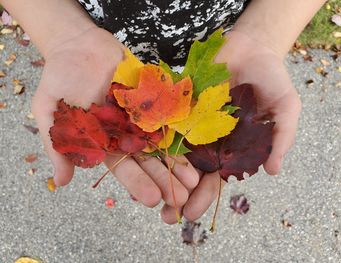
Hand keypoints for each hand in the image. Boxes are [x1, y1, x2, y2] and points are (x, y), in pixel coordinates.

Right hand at [31, 27, 198, 211]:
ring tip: (194, 180)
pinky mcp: (151, 98)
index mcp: (103, 141)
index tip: (152, 199)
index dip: (137, 182)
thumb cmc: (60, 79)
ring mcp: (140, 116)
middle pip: (147, 159)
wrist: (78, 45)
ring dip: (177, 160)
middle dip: (163, 178)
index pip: (122, 167)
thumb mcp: (49, 113)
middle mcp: (124, 133)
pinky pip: (168, 113)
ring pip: (161, 141)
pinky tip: (194, 143)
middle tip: (181, 197)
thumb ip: (58, 146)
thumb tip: (60, 183)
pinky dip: (180, 128)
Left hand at [161, 30, 300, 222]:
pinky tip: (136, 153)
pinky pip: (164, 121)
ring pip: (173, 151)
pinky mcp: (180, 104)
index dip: (204, 196)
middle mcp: (209, 140)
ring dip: (161, 173)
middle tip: (164, 215)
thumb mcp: (285, 109)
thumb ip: (281, 139)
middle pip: (190, 171)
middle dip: (178, 193)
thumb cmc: (271, 80)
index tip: (191, 213)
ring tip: (144, 194)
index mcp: (232, 148)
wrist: (252, 47)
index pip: (216, 178)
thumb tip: (273, 172)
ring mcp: (192, 122)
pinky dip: (152, 138)